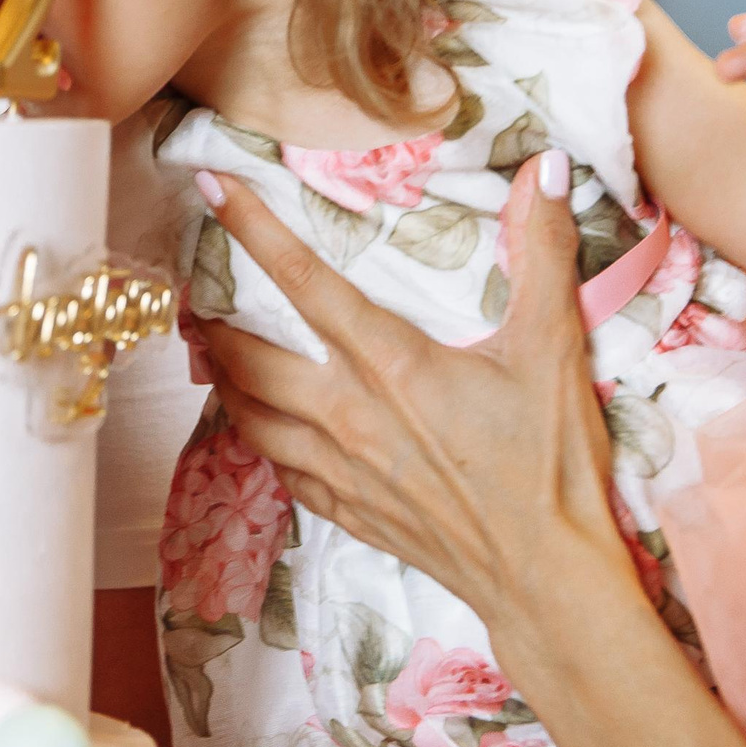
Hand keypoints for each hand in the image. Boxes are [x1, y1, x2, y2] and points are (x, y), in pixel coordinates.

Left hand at [194, 158, 635, 643]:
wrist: (547, 578)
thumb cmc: (550, 464)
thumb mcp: (554, 346)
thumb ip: (542, 249)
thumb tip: (545, 168)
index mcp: (390, 363)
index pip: (304, 279)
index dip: (252, 227)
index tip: (211, 185)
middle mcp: (349, 414)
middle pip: (250, 356)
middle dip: (212, 318)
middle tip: (191, 288)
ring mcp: (342, 470)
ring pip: (251, 417)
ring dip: (224, 379)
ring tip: (209, 350)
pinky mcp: (349, 512)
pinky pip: (280, 470)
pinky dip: (259, 439)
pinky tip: (261, 427)